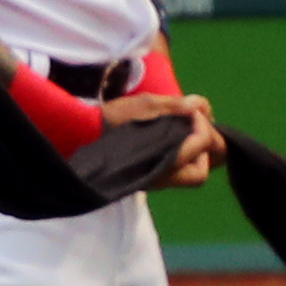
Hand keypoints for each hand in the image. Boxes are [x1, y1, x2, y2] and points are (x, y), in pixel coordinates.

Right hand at [105, 88, 227, 186]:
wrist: (81, 136)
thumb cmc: (112, 120)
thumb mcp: (144, 105)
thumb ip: (175, 105)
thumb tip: (201, 105)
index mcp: (163, 159)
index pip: (201, 144)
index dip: (202, 124)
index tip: (191, 111)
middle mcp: (161, 176)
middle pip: (199, 174)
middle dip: (203, 151)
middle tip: (192, 129)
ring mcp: (154, 181)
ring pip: (188, 176)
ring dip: (192, 154)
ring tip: (182, 132)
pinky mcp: (147, 178)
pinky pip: (174, 173)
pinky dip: (180, 157)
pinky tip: (169, 138)